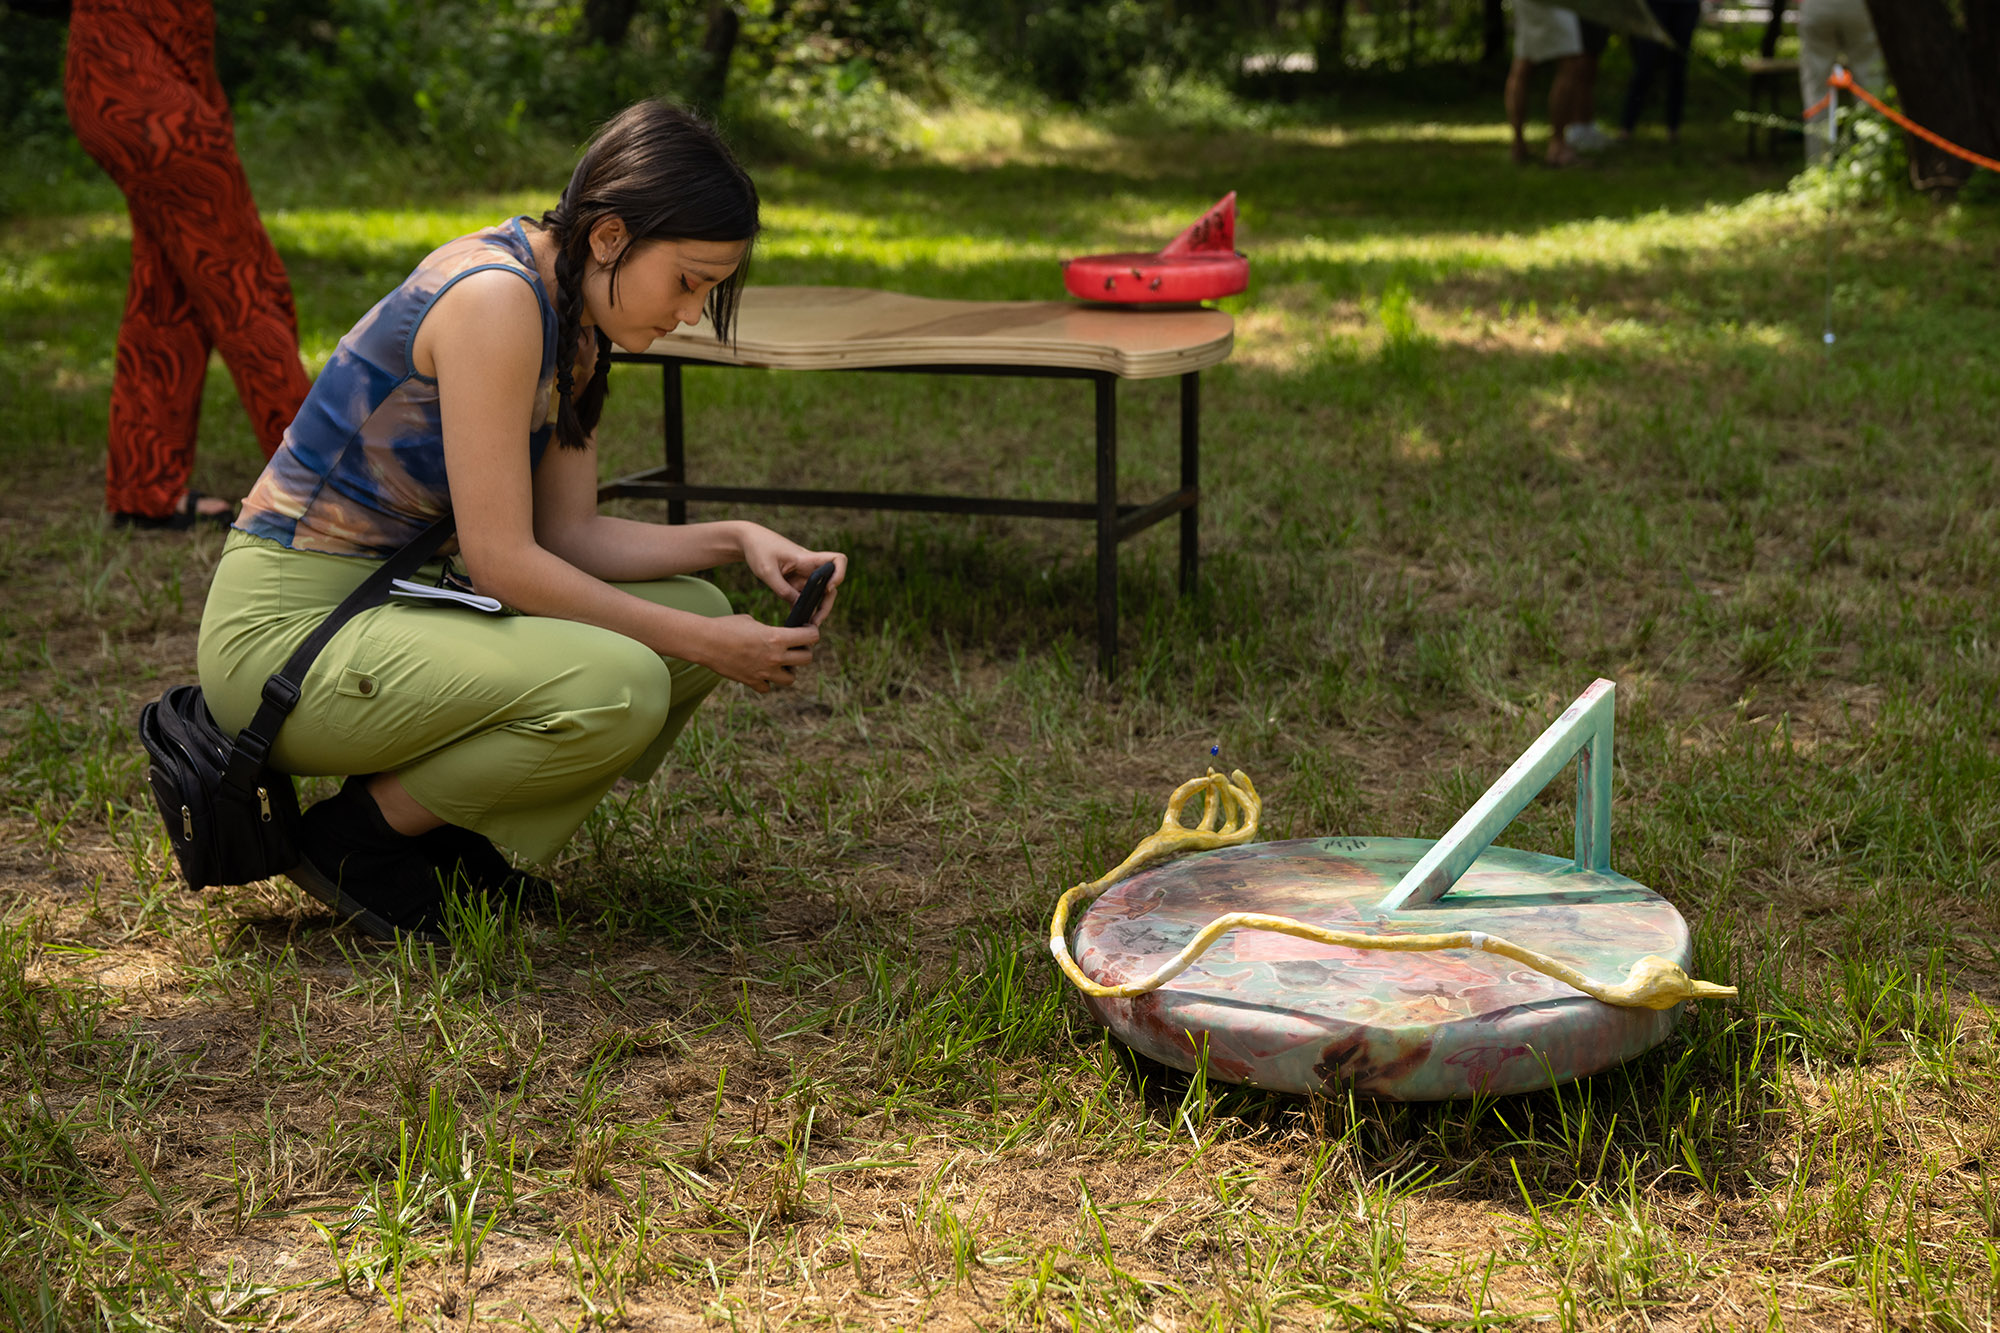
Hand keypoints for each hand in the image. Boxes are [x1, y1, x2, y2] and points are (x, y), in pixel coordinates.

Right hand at [700, 615, 819, 692]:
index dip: (812, 633)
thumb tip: (777, 636)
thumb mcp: (752, 621)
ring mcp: (764, 672)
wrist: (705, 642)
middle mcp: (775, 657)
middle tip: (796, 648)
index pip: (810, 637)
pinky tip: (761, 673)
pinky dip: (767, 682)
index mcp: (777, 637)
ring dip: (788, 671)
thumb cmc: (726, 626)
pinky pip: (767, 688)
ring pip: (791, 679)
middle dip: (804, 652)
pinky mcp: (752, 682)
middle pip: (806, 659)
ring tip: (780, 663)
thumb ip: (769, 630)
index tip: (809, 631)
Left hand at [738, 525, 846, 625]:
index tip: (828, 588)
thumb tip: (798, 606)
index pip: (837, 560)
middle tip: (815, 622)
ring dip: (816, 609)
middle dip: (826, 604)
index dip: (840, 575)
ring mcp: (803, 575)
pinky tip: (797, 620)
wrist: (749, 540)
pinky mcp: (795, 581)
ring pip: (818, 594)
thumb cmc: (759, 549)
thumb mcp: (767, 572)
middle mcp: (810, 567)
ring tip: (807, 625)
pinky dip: (804, 608)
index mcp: (806, 558)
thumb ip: (783, 590)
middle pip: (831, 585)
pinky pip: (805, 596)